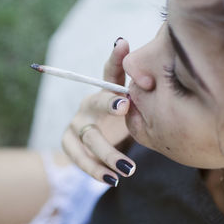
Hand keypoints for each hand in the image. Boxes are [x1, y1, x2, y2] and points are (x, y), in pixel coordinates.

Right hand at [62, 38, 135, 186]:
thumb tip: (156, 69)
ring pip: (90, 137)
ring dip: (108, 153)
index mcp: (105, 91)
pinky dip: (95, 170)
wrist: (95, 139)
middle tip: (125, 106)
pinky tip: (112, 180)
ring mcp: (76, 123)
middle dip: (109, 104)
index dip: (116, 60)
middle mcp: (89, 103)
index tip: (123, 44)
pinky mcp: (67, 142)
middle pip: (96, 102)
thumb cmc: (119, 119)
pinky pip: (79, 157)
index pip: (111, 72)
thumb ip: (140, 92)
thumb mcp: (131, 105)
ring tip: (129, 170)